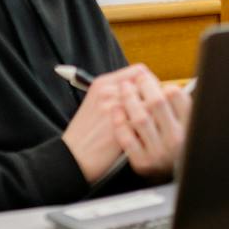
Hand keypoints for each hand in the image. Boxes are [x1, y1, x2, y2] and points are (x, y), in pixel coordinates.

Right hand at [62, 65, 159, 182]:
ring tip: (153, 123)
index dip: (151, 81)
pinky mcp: (121, 128)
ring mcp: (115, 109)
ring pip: (151, 104)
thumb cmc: (84, 133)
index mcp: (103, 83)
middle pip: (149, 85)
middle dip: (156, 97)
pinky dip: (152, 128)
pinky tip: (147, 135)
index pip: (140, 71)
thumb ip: (116, 92)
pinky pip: (148, 122)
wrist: (72, 157)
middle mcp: (109, 92)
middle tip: (157, 109)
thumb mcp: (95, 102)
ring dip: (156, 113)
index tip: (153, 92)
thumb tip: (144, 90)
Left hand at [109, 67, 191, 179]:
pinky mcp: (142, 162)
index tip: (153, 78)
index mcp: (189, 127)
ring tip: (124, 89)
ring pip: (141, 118)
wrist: (166, 177)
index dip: (162, 83)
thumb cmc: (173, 145)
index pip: (177, 97)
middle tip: (137, 78)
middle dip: (144, 85)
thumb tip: (167, 80)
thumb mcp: (185, 126)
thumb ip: (179, 106)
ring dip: (129, 99)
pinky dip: (119, 122)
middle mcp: (176, 139)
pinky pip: (127, 138)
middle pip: (158, 103)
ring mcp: (159, 152)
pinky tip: (116, 111)